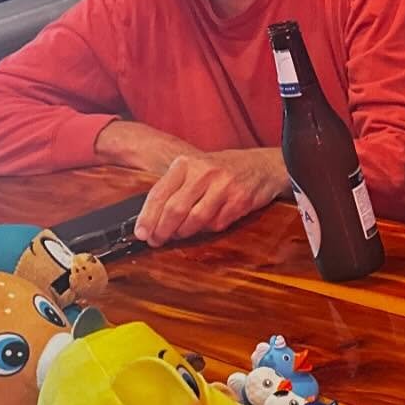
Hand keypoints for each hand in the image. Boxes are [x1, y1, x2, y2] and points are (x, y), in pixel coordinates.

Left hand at [134, 148, 287, 246]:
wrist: (262, 166)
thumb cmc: (223, 170)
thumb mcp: (196, 169)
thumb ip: (176, 187)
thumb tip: (152, 217)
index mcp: (187, 163)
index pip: (160, 192)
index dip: (148, 216)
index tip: (141, 233)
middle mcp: (204, 172)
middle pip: (175, 209)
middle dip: (162, 230)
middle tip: (156, 241)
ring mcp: (224, 186)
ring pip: (196, 219)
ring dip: (184, 233)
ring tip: (178, 236)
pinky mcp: (240, 201)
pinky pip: (217, 224)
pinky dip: (207, 229)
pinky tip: (204, 227)